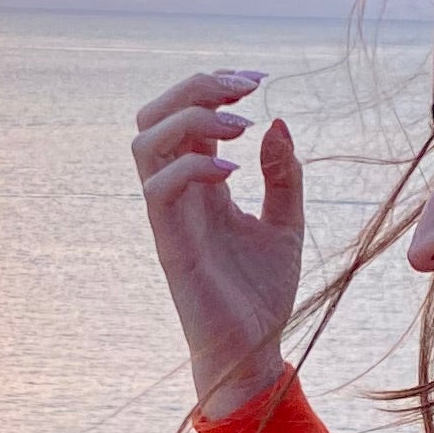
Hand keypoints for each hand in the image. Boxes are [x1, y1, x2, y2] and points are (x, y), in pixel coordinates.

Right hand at [132, 68, 303, 418]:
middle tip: (244, 90)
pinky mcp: (171, 245)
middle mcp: (178, 193)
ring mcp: (169, 218)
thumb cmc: (263, 292)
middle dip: (194, 88)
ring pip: (145, 144)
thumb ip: (283, 174)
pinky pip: (159, 191)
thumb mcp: (287, 223)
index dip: (213, 87)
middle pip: (152, 117)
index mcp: (201, 184)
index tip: (258, 81)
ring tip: (239, 126)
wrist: (255, 350)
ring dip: (191, 120)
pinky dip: (193, 168)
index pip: (183, 116)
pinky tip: (235, 173)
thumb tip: (276, 121)